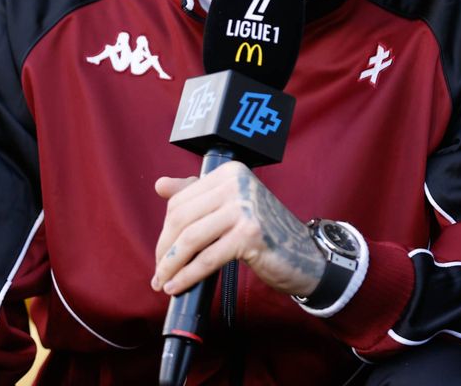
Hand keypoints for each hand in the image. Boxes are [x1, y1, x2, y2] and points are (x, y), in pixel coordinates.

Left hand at [152, 160, 323, 297]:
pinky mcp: (249, 233)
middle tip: (158, 273)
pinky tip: (177, 287)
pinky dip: (188, 276)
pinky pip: (207, 258)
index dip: (165, 231)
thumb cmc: (264, 232)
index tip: (162, 252)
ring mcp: (244, 206)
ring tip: (163, 282)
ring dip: (171, 265)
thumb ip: (197, 195)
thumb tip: (159, 185)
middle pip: (182, 218)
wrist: (302, 255)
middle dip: (164, 249)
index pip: (181, 200)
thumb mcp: (230, 207)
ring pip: (190, 238)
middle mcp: (237, 182)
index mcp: (230, 172)